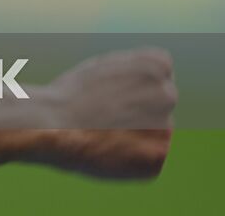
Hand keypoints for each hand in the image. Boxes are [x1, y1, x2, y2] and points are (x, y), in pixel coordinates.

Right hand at [39, 48, 176, 179]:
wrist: (55, 124)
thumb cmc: (74, 92)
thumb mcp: (108, 66)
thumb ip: (137, 72)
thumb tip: (155, 84)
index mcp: (158, 65)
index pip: (161, 73)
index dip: (135, 83)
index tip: (114, 90)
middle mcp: (168, 95)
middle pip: (161, 101)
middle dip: (141, 107)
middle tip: (108, 113)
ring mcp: (166, 129)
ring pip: (155, 130)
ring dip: (138, 132)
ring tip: (106, 131)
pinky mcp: (157, 159)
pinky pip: (149, 157)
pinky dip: (133, 157)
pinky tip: (110, 149)